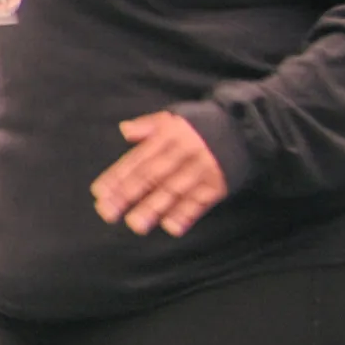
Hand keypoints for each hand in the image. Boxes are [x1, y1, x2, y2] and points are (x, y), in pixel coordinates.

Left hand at [90, 113, 227, 235]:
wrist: (245, 129)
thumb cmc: (202, 125)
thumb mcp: (174, 118)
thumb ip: (148, 125)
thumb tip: (124, 130)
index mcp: (167, 137)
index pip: (137, 160)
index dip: (117, 177)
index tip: (99, 193)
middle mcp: (181, 154)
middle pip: (151, 176)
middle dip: (128, 195)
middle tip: (107, 213)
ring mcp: (200, 171)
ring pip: (173, 191)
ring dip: (153, 208)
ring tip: (135, 224)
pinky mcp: (217, 185)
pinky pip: (200, 201)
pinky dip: (186, 214)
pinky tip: (171, 227)